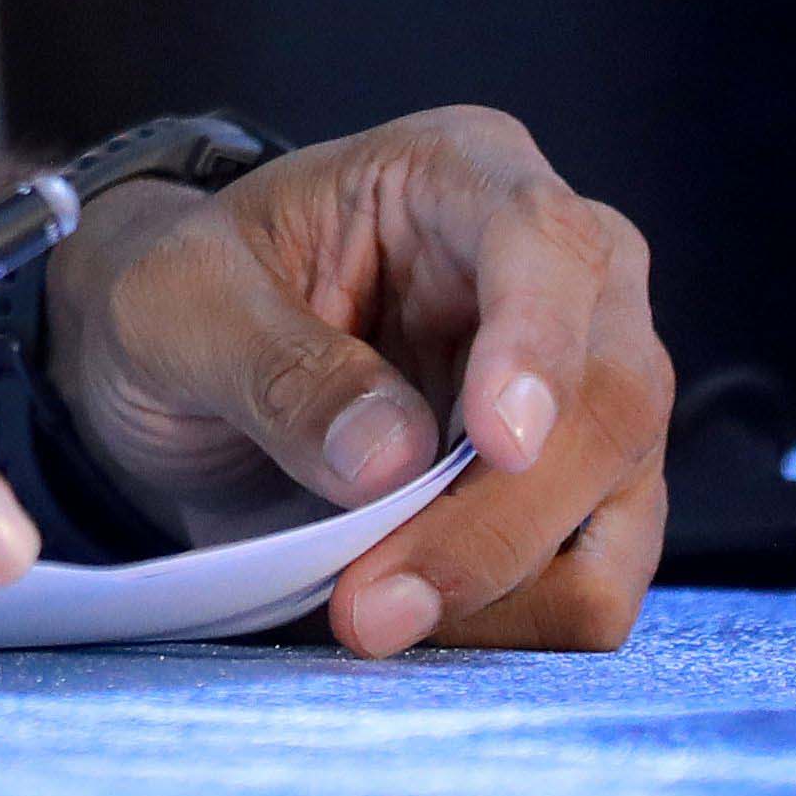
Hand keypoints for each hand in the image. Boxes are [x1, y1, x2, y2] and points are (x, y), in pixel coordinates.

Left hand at [46, 107, 668, 653]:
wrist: (182, 367)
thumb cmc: (191, 297)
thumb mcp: (178, 304)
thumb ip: (275, 365)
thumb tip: (392, 459)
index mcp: (462, 174)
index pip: (547, 243)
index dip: (537, 344)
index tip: (497, 443)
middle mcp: (561, 277)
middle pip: (609, 400)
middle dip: (497, 520)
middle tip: (374, 602)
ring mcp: (586, 393)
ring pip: (617, 510)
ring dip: (503, 589)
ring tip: (369, 615)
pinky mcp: (580, 496)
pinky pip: (592, 582)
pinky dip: (511, 621)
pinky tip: (411, 616)